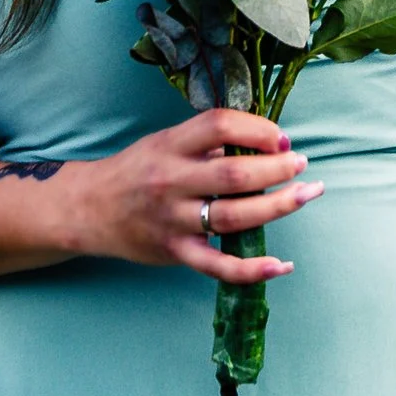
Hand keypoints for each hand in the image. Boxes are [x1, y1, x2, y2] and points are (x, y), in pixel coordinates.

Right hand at [77, 107, 321, 283]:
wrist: (89, 209)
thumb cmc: (136, 171)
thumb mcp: (164, 143)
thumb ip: (207, 144)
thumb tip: (263, 142)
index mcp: (170, 146)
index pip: (219, 126)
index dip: (257, 129)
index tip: (281, 139)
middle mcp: (171, 181)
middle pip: (234, 175)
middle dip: (277, 169)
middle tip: (302, 166)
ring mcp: (173, 220)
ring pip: (233, 217)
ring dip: (278, 206)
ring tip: (306, 194)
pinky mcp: (175, 252)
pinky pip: (218, 266)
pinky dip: (253, 269)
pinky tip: (281, 265)